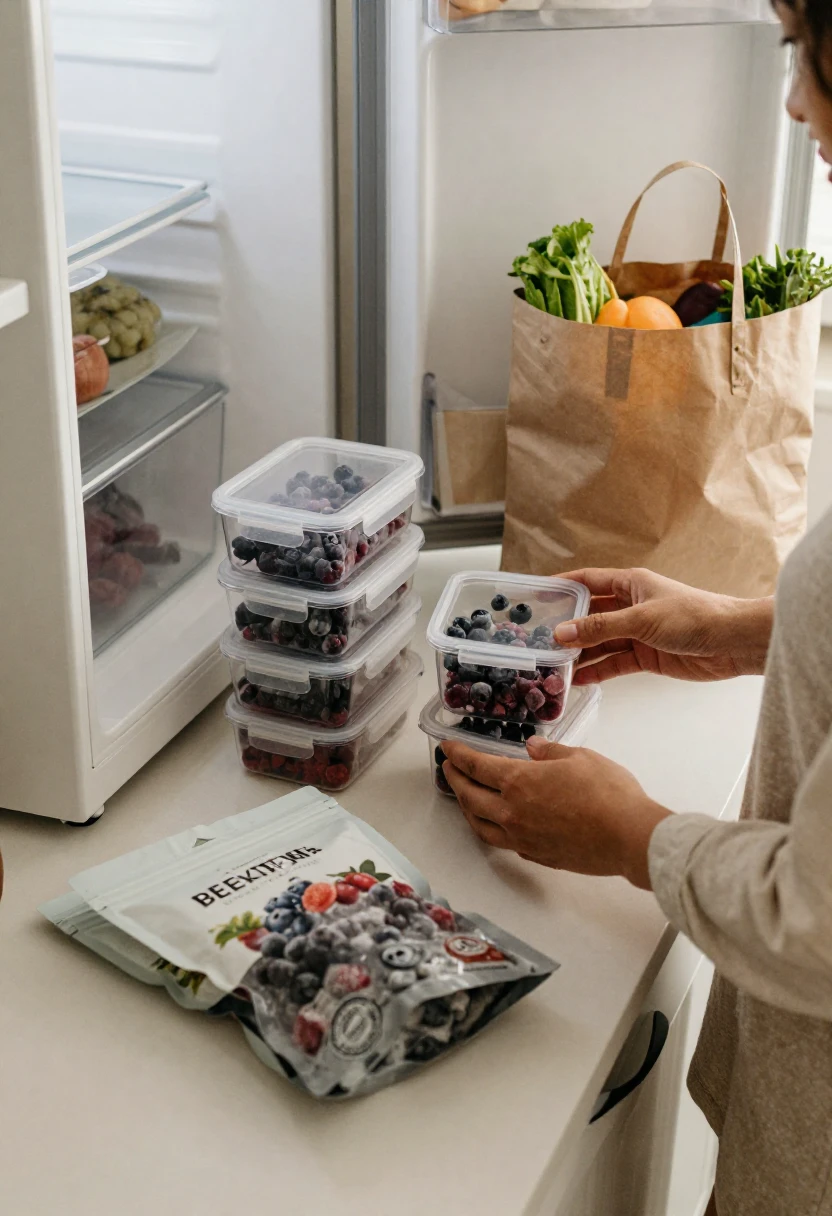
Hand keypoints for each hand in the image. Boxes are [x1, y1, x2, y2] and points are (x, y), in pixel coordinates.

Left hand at [441, 737, 671, 888]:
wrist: (628, 836)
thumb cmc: (608, 792)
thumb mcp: (579, 757)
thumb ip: (550, 752)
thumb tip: (532, 747)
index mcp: (518, 782)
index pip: (476, 767)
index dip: (458, 755)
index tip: (447, 748)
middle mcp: (512, 812)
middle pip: (469, 797)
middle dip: (454, 780)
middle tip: (449, 768)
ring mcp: (522, 838)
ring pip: (480, 826)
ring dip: (466, 809)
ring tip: (464, 798)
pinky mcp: (536, 855)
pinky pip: (503, 843)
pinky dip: (492, 830)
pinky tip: (498, 824)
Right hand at [553, 568, 772, 685]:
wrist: (732, 643)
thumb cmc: (694, 617)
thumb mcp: (641, 619)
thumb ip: (600, 627)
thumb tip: (561, 633)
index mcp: (630, 584)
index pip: (587, 581)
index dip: (561, 587)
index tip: (535, 596)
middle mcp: (631, 606)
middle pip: (590, 615)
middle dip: (566, 628)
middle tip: (537, 640)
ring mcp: (637, 632)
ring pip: (600, 642)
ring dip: (579, 654)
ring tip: (552, 667)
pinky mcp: (646, 656)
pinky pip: (614, 663)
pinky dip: (597, 671)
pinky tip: (578, 680)